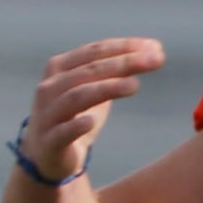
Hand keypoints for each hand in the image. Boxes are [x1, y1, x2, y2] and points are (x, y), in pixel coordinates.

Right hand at [21, 37, 163, 182]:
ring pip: (78, 97)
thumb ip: (119, 70)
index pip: (95, 51)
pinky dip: (76, 126)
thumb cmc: (76, 115)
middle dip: (124, 63)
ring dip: (107, 88)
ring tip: (134, 85)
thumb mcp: (96, 88)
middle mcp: (50, 87)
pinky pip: (62, 132)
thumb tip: (155, 51)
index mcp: (60, 67)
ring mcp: (47, 114)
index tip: (155, 48)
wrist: (47, 155)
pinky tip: (91, 122)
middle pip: (90, 70)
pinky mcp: (48, 142)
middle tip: (155, 60)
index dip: (125, 47)